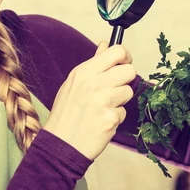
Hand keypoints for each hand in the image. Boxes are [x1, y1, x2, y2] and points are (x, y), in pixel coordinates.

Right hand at [43, 43, 136, 159]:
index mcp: (84, 71)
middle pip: (130, 71)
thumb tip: (105, 45)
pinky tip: (101, 121)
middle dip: (125, 80)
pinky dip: (115, 117)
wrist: (60, 144)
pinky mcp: (111, 118)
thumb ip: (93, 63)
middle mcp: (95, 83)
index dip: (125, 57)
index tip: (124, 64)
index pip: (117, 52)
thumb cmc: (66, 113)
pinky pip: (124, 112)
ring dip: (120, 100)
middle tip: (114, 89)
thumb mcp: (73, 83)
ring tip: (103, 107)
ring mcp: (104, 101)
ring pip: (129, 91)